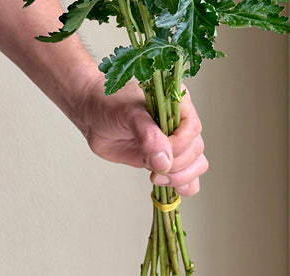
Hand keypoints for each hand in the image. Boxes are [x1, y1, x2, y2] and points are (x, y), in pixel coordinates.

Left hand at [77, 79, 207, 196]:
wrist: (93, 114)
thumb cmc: (109, 104)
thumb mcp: (127, 113)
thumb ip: (147, 135)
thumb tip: (164, 160)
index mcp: (176, 103)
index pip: (192, 128)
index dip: (180, 145)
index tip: (160, 154)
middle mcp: (178, 123)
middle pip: (196, 150)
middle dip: (177, 165)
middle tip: (152, 168)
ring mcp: (173, 143)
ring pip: (196, 165)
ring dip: (181, 177)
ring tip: (156, 176)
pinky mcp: (164, 160)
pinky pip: (186, 178)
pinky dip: (182, 185)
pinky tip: (165, 184)